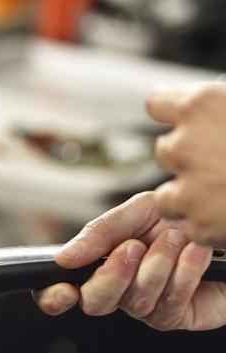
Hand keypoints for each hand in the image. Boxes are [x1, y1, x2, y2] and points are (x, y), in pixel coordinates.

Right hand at [33, 192, 225, 330]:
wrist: (222, 221)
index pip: (61, 291)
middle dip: (112, 275)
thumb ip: (99, 232)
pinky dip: (184, 274)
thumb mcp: (136, 212)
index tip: (63, 289)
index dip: (54, 297)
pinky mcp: (177, 317)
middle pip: (94, 303)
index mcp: (99, 265)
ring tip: (176, 238)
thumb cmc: (182, 217)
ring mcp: (146, 306)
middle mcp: (119, 290)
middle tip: (133, 247)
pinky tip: (195, 253)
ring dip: (157, 266)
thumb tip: (63, 257)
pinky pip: (168, 306)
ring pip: (135, 302)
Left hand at [148, 82, 225, 245]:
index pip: (157, 104)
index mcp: (200, 106)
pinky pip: (188, 224)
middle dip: (190, 156)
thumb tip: (211, 109)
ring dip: (189, 195)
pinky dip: (206, 223)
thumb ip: (225, 108)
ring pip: (166, 192)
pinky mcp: (199, 226)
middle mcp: (184, 145)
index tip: (189, 122)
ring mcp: (188, 189)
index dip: (176, 114)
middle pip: (166, 149)